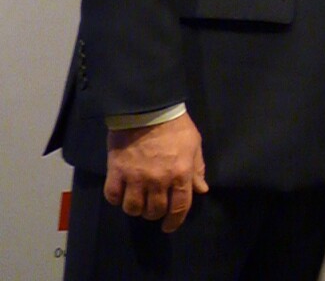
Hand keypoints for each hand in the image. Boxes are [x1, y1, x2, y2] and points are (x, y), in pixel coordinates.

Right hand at [105, 113, 208, 231]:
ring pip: (132, 208)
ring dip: (136, 208)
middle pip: (154, 211)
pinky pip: (113, 196)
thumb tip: (201, 189)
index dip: (175, 221)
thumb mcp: (194, 144)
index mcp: (180, 174)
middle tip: (154, 207)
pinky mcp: (116, 171)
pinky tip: (120, 193)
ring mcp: (136, 177)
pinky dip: (116, 199)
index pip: (179, 207)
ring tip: (138, 200)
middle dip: (155, 213)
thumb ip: (197, 168)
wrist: (147, 109)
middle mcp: (158, 180)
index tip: (169, 226)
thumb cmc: (175, 125)